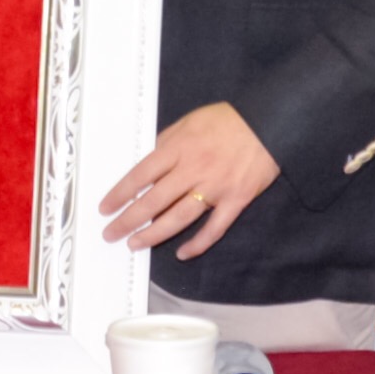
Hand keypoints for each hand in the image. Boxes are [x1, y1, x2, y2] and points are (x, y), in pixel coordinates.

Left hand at [97, 102, 279, 257]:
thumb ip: (167, 142)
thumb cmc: (228, 120)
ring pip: (178, 218)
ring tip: (136, 244)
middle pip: (154, 201)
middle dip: (128, 220)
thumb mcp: (189, 122)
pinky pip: (214, 228)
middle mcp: (193, 170)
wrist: (269, 123)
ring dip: (154, 234)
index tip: (105, 208)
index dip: (120, 194)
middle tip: (111, 234)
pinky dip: (198, 243)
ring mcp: (215, 188)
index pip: (140, 175)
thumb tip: (149, 164)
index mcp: (178, 148)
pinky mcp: (236, 200)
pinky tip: (182, 253)